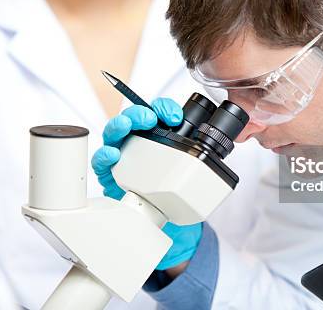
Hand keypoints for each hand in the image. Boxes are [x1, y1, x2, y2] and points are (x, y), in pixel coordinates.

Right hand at [91, 98, 202, 271]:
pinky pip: (101, 161)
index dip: (163, 108)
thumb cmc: (170, 185)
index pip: (156, 112)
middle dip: (139, 113)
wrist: (162, 214)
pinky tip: (113, 154)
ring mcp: (121, 154)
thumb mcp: (188, 167)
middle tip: (149, 118)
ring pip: (114, 133)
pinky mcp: (110, 172)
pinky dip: (104, 155)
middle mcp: (136, 140)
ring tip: (127, 125)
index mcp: (156, 134)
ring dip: (119, 125)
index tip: (175, 116)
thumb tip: (221, 150)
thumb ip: (199, 155)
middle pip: (132, 118)